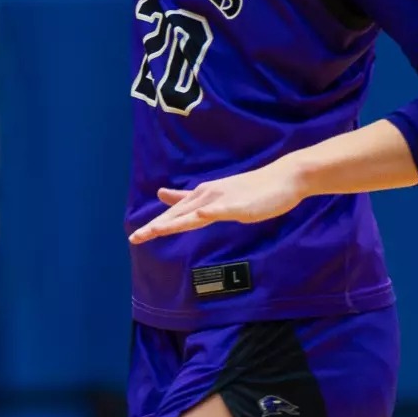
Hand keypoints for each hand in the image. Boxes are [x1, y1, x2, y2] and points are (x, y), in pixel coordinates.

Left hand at [128, 161, 308, 244]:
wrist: (281, 178)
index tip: (136, 236)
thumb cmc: (251, 190)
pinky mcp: (239, 204)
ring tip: (156, 230)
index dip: (155, 225)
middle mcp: (207, 196)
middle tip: (135, 238)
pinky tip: (199, 214)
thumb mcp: (216, 194)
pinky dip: (210, 211)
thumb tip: (164, 195)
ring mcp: (222, 200)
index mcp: (201, 197)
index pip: (174, 214)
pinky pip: (223, 209)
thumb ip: (189, 197)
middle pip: (178, 215)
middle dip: (157, 227)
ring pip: (194, 213)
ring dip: (175, 222)